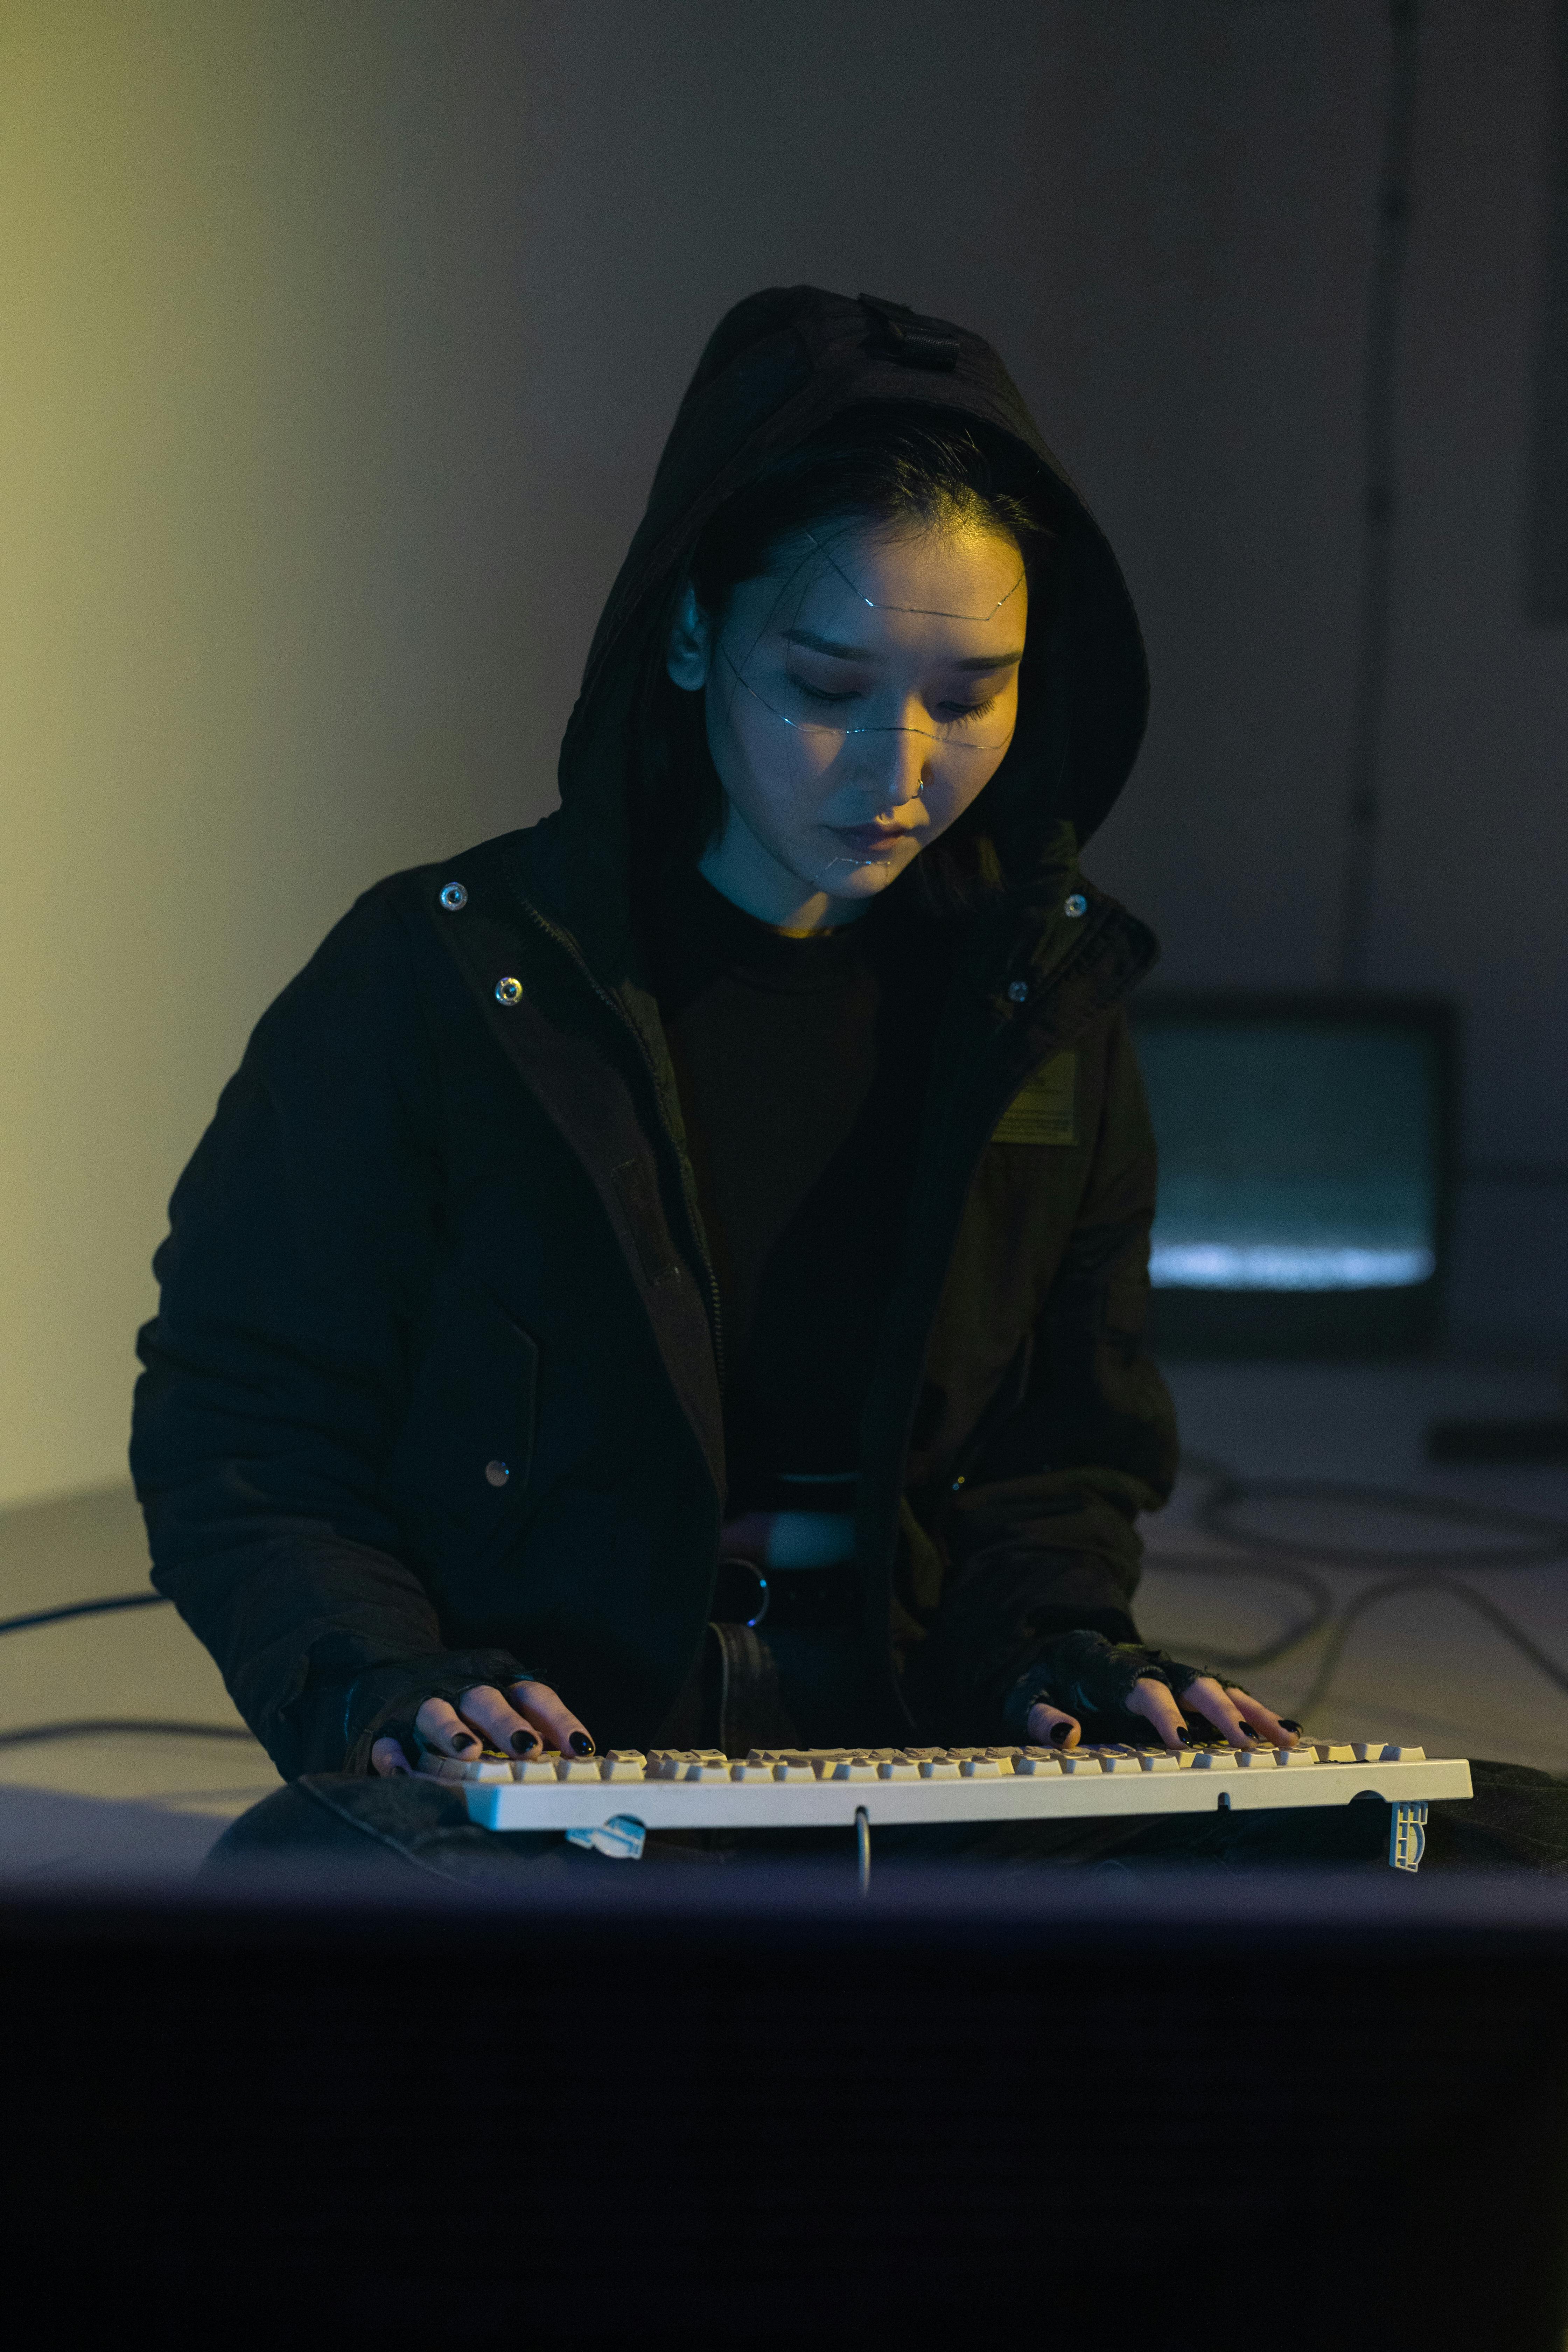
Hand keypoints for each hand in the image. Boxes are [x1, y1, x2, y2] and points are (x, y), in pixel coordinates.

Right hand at [370, 1678, 594, 1775]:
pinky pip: (389, 1740)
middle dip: (508, 1723)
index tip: (581, 1748)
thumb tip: (578, 1766)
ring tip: (469, 1753)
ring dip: (453, 1730)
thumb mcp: (504, 1710)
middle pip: (487, 1700)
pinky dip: (395, 1756)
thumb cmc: (468, 1709)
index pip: (534, 1695)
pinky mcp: (389, 1726)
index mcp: (498, 1688)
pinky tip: (405, 1775)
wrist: (394, 1675)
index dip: (559, 1719)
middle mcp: (462, 1692)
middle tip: (528, 1749)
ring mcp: (423, 1706)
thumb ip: (534, 1733)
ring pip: (437, 1712)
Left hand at [1026, 1678, 1300, 1754]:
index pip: (1141, 1686)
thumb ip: (1039, 1715)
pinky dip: (1255, 1713)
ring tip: (1288, 1738)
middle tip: (1249, 1742)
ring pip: (1218, 1688)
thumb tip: (1065, 1732)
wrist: (1051, 1651)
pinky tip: (1286, 1733)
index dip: (1163, 1713)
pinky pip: (1224, 1697)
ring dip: (1252, 1712)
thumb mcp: (1022, 1697)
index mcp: (1106, 1665)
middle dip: (1223, 1712)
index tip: (1183, 1743)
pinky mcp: (1183, 1687)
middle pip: (1192, 1683)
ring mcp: (1170, 1673)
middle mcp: (1147, 1663)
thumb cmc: (1040, 1680)